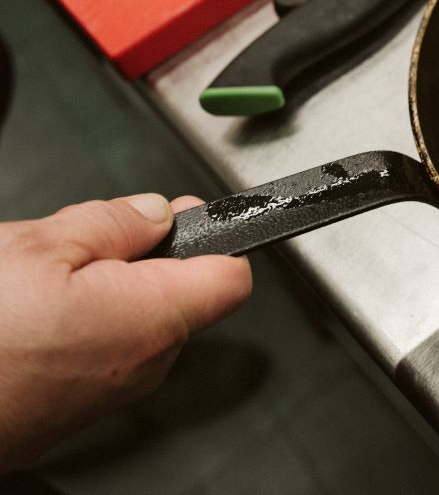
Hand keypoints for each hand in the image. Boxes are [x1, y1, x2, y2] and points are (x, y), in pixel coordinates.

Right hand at [0, 194, 251, 471]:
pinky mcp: (75, 408)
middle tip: (78, 246)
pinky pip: (95, 348)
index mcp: (154, 319)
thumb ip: (112, 221)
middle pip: (176, 292)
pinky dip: (71, 324)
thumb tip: (154, 212)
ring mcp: (112, 391)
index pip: (232, 274)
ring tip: (36, 284)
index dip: (211, 237)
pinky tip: (24, 316)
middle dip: (136, 259)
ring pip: (130, 318)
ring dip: (96, 290)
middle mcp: (145, 363)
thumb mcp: (40, 248)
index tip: (180, 217)